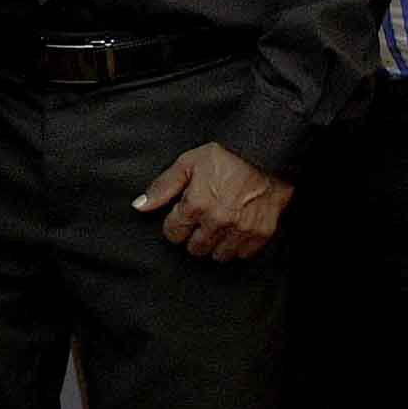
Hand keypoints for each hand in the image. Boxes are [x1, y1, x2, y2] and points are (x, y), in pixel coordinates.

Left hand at [137, 140, 289, 261]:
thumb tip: (140, 206)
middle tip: (202, 222)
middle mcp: (217, 221)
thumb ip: (163, 187)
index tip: (183, 217)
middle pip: (195, 249)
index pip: (174, 234)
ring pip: (219, 255)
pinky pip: (243, 254)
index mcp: (195, 205)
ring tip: (219, 228)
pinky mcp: (261, 233)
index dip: (176, 225)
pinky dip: (238, 246)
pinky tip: (236, 231)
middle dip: (194, 237)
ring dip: (216, 245)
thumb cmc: (226, 155)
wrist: (267, 152)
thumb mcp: (188, 163)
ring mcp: (240, 229)